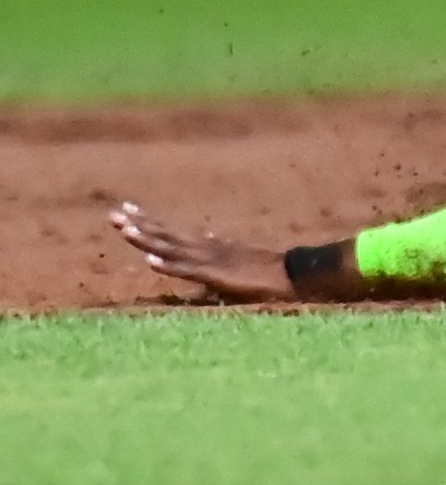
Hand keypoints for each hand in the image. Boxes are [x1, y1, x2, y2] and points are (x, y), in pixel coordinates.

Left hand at [109, 203, 299, 301]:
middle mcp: (204, 248)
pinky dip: (167, 264)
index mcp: (207, 245)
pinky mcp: (216, 275)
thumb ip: (220, 246)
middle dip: (138, 224)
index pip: (171, 230)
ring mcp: (209, 260)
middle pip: (165, 234)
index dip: (148, 220)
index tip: (127, 209)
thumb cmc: (268, 268)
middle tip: (112, 214)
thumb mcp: (239, 254)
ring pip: (171, 248)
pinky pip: (187, 270)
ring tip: (123, 229)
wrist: (294, 274)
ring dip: (146, 239)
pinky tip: (149, 260)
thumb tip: (209, 233)